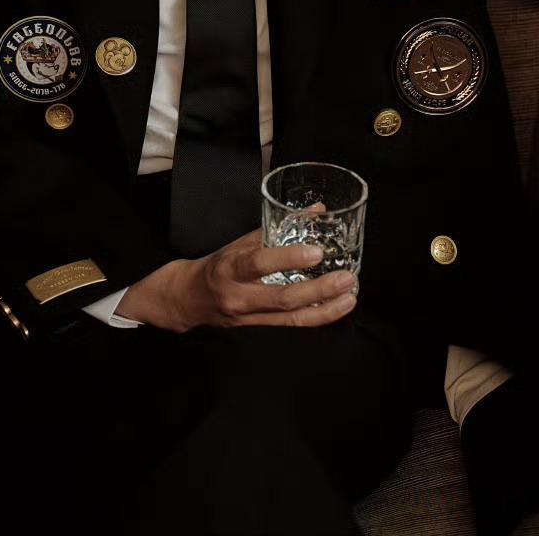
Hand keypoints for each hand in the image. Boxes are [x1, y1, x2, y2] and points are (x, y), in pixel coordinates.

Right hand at [117, 203, 357, 331]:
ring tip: (350, 296)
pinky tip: (337, 308)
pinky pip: (291, 324)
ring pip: (291, 318)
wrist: (188, 300)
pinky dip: (317, 316)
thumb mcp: (238, 243)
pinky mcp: (258, 328)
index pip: (258, 263)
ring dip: (325, 309)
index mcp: (230, 268)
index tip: (316, 252)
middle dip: (318, 290)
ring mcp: (249, 316)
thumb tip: (316, 210)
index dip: (288, 258)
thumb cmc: (216, 265)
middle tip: (346, 279)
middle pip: (282, 298)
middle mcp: (239, 296)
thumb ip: (276, 229)